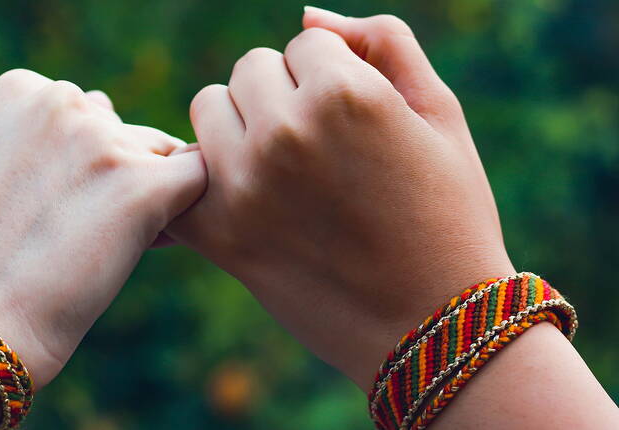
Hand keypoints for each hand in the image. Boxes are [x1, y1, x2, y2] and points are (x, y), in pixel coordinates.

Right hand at [0, 69, 205, 386]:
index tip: (58, 206)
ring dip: (149, 196)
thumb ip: (61, 139)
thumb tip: (131, 130)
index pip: (92, 111)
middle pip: (127, 132)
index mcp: (21, 88)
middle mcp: (61, 98)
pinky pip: (198, 177)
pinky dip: (183, 209)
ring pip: (161, 156)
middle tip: (82, 233)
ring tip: (103, 246)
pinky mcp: (141, 184)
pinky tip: (149, 242)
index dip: (91, 162)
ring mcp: (102, 139)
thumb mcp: (6, 170)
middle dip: (122, 176)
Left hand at [167, 8, 513, 385]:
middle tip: (320, 149)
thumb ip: (383, 41)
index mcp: (342, 94)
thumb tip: (308, 13)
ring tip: (284, 171)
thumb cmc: (446, 214)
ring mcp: (241, 184)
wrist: (429, 324)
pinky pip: (184, 171)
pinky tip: (242, 196)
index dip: (333, 78)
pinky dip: (206, 176)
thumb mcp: (440, 113)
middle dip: (283, 95)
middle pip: (251, 69)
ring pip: (209, 107)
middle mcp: (282, 133)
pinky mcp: (216, 232)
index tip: (354, 124)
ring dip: (241, 126)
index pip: (304, 42)